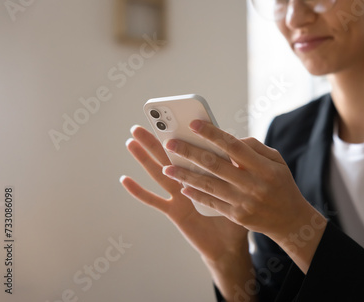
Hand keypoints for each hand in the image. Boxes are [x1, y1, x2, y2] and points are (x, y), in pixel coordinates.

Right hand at [120, 125, 247, 263]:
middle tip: (143, 124)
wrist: (230, 245)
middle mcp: (187, 183)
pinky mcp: (174, 212)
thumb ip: (236, 167)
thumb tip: (236, 142)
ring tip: (132, 141)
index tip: (172, 119)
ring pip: (159, 173)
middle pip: (170, 157)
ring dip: (145, 158)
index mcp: (202, 174)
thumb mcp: (238, 186)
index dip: (181, 136)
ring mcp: (179, 197)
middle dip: (156, 141)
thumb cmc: (236, 214)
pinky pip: (154, 201)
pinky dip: (139, 191)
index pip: (190, 150)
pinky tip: (125, 179)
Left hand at [161, 120, 326, 272]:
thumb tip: (230, 139)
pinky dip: (196, 195)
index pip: (234, 147)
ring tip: (167, 168)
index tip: (193, 124)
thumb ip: (255, 148)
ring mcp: (244, 202)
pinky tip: (182, 187)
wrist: (290, 220)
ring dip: (185, 175)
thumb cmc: (281, 184)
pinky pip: (213, 203)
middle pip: (216, 165)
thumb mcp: (277, 162)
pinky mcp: (237, 216)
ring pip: (209, 185)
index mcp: (264, 168)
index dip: (213, 134)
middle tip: (169, 144)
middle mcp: (254, 185)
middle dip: (190, 153)